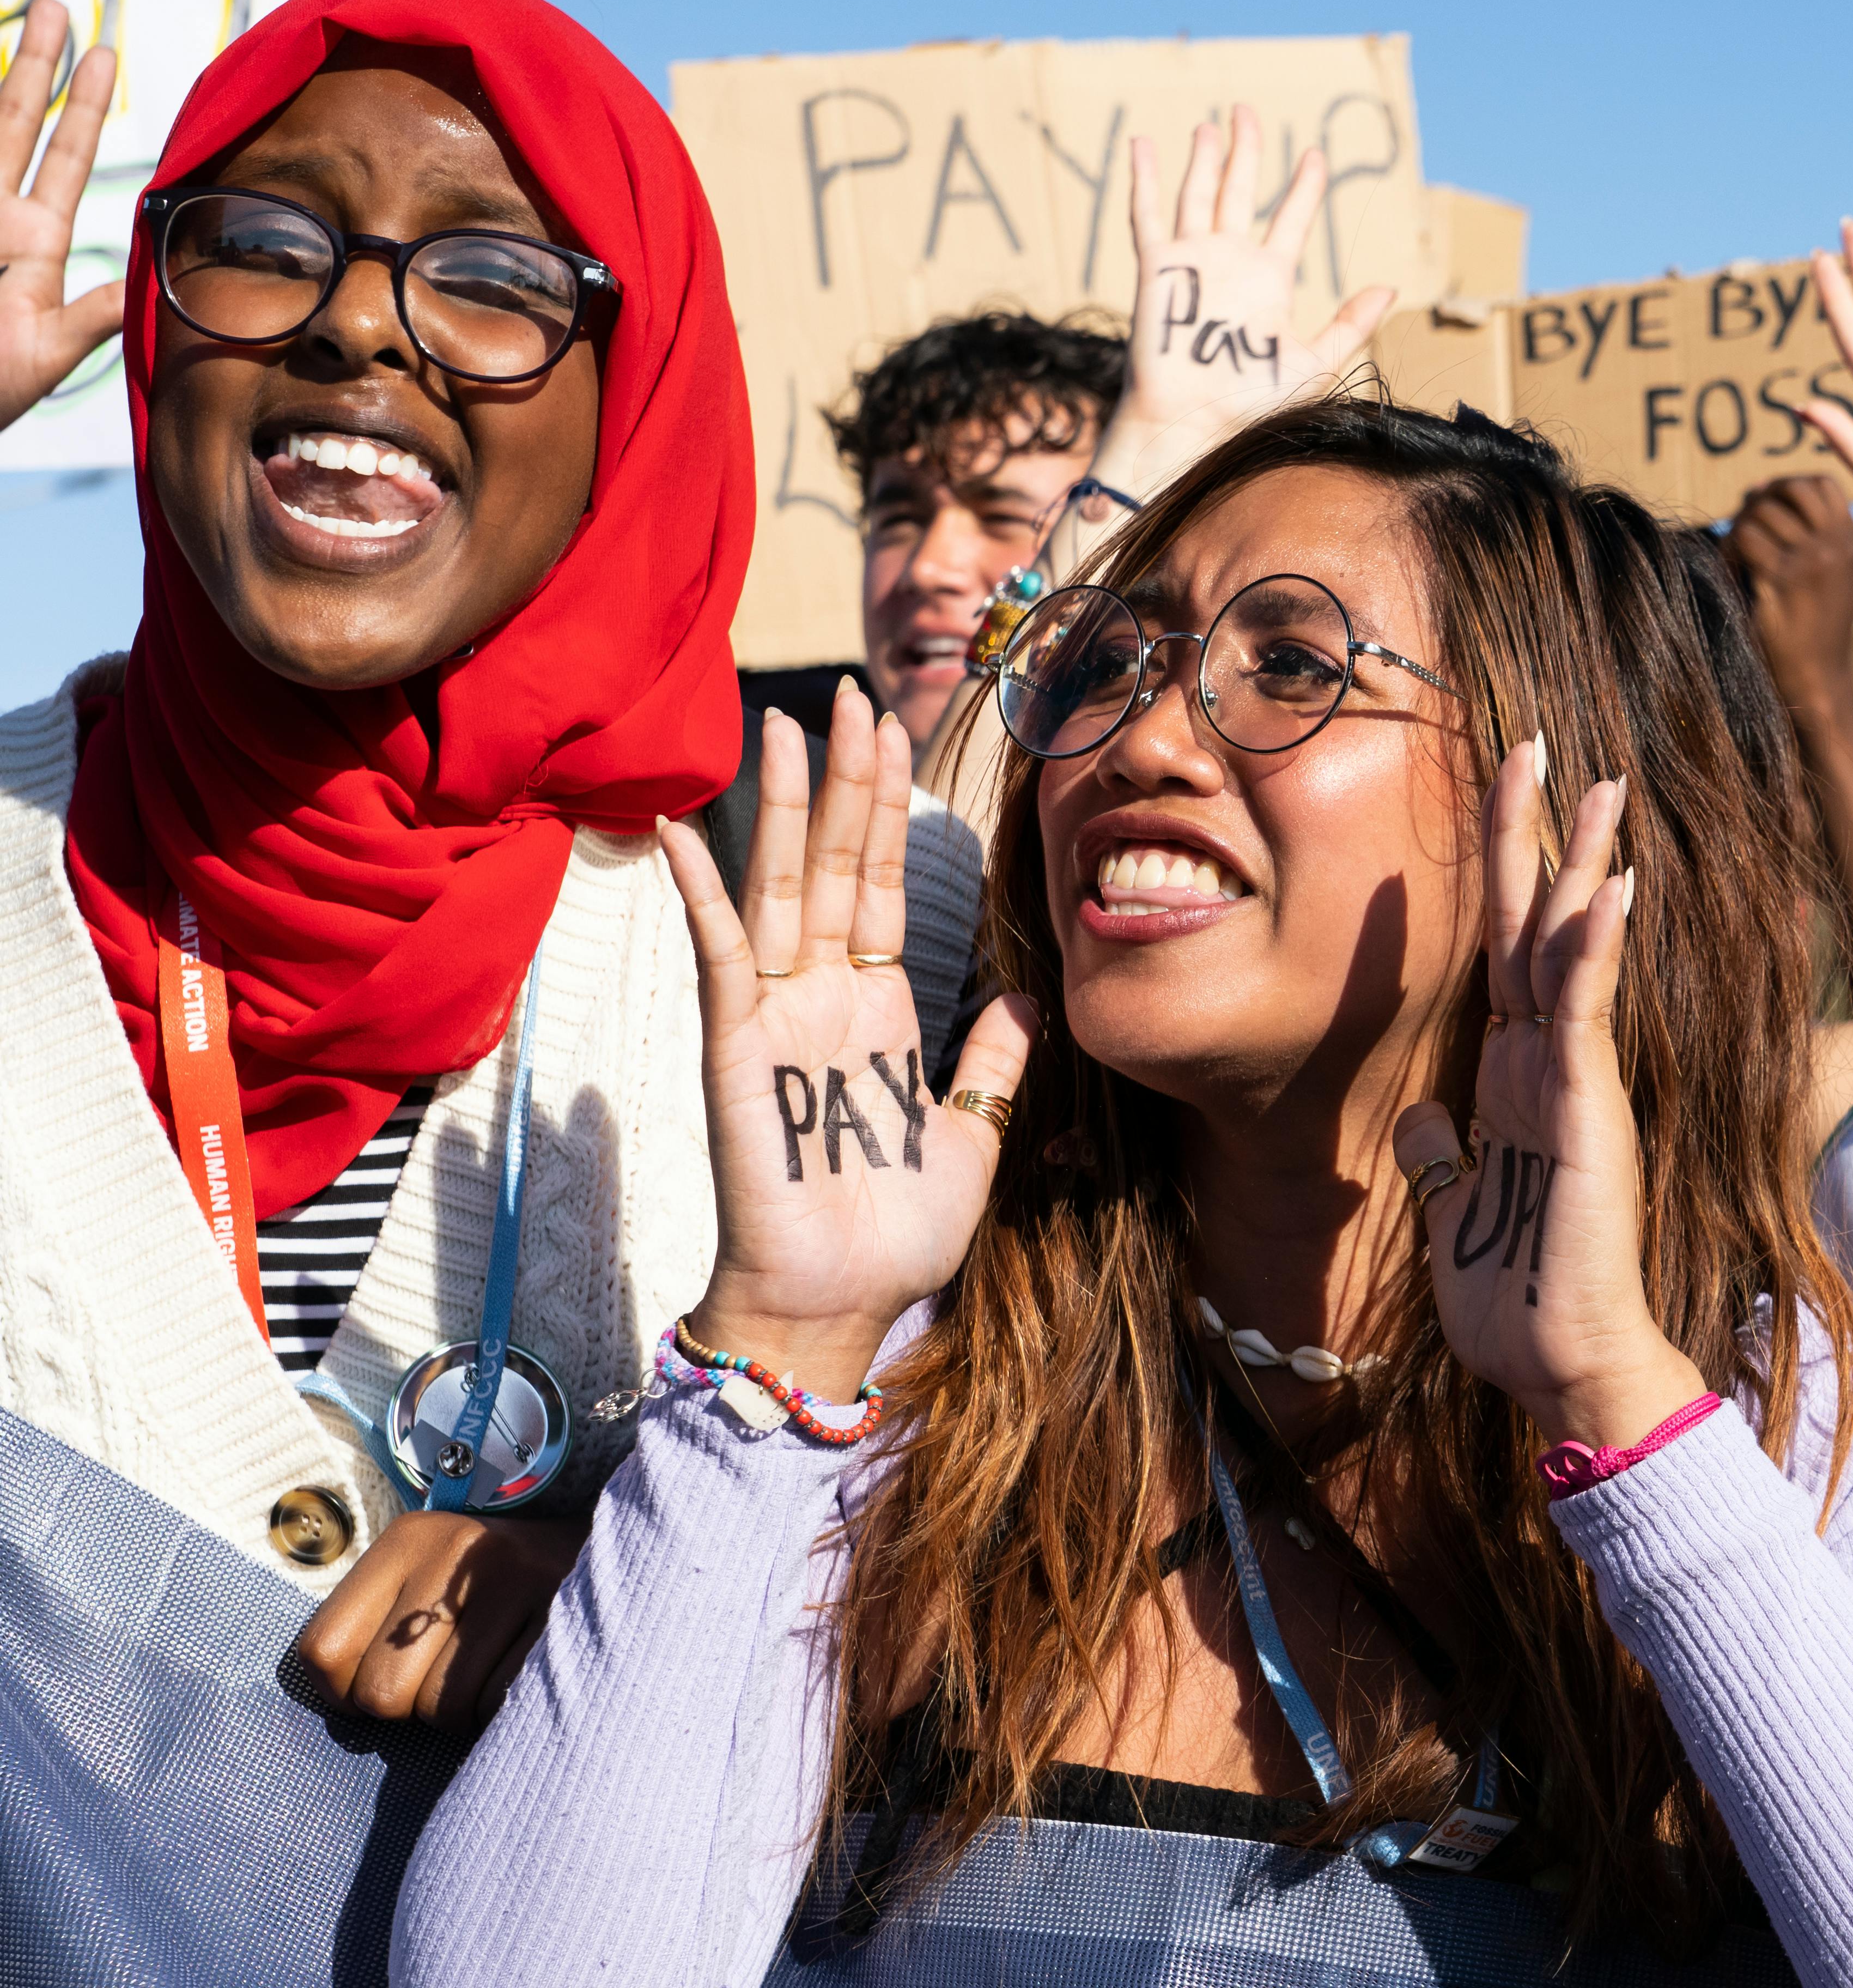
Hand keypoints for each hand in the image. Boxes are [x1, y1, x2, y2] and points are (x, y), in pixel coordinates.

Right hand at [0, 0, 123, 432]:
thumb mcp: (46, 353)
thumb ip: (96, 318)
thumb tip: (144, 288)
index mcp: (30, 240)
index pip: (64, 158)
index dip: (85, 106)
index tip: (106, 53)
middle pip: (15, 119)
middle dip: (37, 62)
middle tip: (62, 3)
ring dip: (0, 75)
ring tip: (35, 14)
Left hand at [292, 1511, 589, 1729]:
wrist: (616, 1549)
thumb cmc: (498, 1587)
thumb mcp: (426, 1582)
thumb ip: (373, 1630)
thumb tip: (343, 1700)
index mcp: (408, 1539)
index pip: (322, 1649)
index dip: (342, 1691)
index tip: (379, 1680)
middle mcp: (457, 1550)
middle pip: (381, 1693)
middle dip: (410, 1707)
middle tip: (445, 1678)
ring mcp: (516, 1578)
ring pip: (442, 1708)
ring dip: (460, 1713)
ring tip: (486, 1673)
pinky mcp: (562, 1613)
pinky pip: (498, 1705)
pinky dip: (502, 1709)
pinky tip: (518, 1672)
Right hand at [657, 680, 1039, 1399]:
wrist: (839, 1304)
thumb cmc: (896, 1234)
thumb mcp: (970, 1136)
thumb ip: (990, 1065)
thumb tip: (1026, 1000)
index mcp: (876, 1008)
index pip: (884, 884)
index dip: (888, 810)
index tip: (894, 734)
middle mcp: (823, 997)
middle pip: (834, 864)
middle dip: (844, 780)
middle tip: (853, 695)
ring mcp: (775, 1016)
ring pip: (780, 887)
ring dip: (780, 807)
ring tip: (786, 726)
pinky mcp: (738, 1048)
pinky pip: (722, 955)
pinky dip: (701, 893)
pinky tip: (680, 830)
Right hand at [1076, 105, 1398, 518]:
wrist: (1194, 423)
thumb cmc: (1250, 403)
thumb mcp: (1314, 363)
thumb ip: (1350, 325)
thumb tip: (1390, 287)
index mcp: (1269, 280)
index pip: (1289, 218)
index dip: (1303, 187)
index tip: (1315, 156)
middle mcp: (1231, 263)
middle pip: (1240, 191)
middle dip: (1246, 151)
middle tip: (1247, 111)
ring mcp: (1193, 262)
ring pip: (1197, 195)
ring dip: (1204, 158)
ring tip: (1210, 125)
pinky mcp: (1157, 269)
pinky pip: (1148, 216)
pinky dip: (1145, 180)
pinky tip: (1144, 144)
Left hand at [1393, 740, 1700, 1450]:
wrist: (1558, 1362)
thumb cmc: (1512, 1296)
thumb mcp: (1453, 1209)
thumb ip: (1443, 1155)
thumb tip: (1426, 1114)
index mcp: (1515, 1074)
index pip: (1504, 951)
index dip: (1498, 875)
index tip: (1499, 797)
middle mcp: (1549, 1062)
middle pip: (1538, 924)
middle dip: (1540, 834)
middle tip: (1541, 745)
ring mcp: (1574, 1079)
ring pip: (1572, 948)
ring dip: (1583, 862)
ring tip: (1600, 782)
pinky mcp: (1588, 1108)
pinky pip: (1588, 1011)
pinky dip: (1595, 947)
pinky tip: (1607, 887)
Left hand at [1725, 473, 1852, 708]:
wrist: (1816, 678)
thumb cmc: (1813, 628)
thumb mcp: (1824, 572)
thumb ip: (1801, 530)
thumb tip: (1756, 487)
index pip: (1822, 484)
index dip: (1788, 485)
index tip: (1763, 501)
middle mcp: (1840, 544)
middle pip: (1794, 487)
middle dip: (1762, 498)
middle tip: (1745, 525)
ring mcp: (1814, 559)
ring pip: (1763, 511)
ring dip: (1740, 528)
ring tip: (1735, 556)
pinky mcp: (1785, 577)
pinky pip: (1745, 538)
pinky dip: (1729, 550)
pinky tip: (1730, 570)